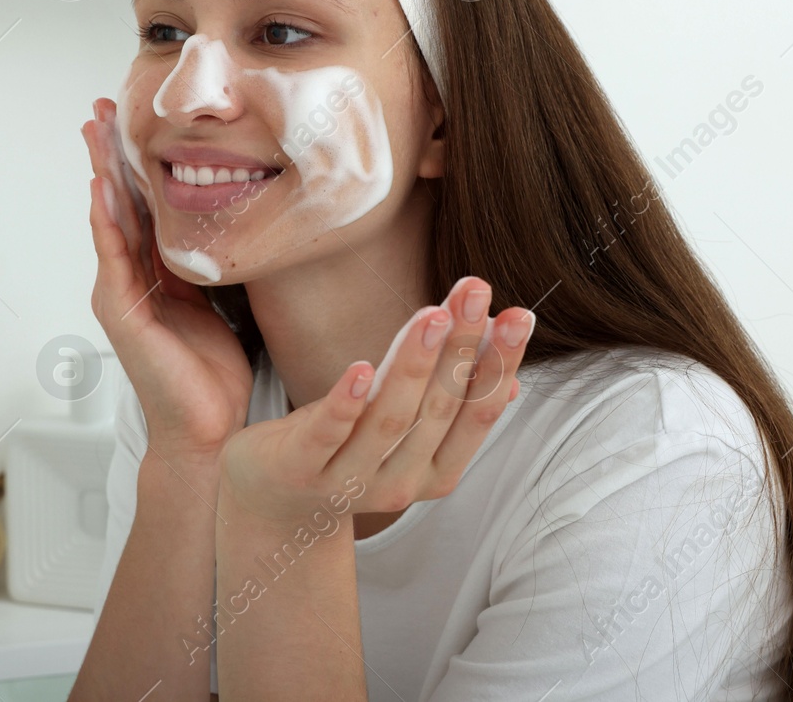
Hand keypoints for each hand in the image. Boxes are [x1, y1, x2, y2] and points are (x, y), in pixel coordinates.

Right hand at [83, 97, 253, 463]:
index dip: (134, 164)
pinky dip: (106, 222)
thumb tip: (234, 221)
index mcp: (155, 274)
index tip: (130, 122)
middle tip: (100, 110)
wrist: (208, 430)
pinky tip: (102, 191)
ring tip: (94, 133)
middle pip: (117, 204)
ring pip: (109, 221)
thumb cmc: (212, 374)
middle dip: (109, 156)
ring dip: (101, 174)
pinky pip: (113, 258)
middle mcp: (131, 280)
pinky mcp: (123, 314)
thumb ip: (211, 264)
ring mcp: (121, 295)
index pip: (140, 207)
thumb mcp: (219, 302)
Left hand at [218, 276, 533, 526]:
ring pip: (390, 419)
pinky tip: (362, 367)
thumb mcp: (406, 432)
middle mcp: (400, 484)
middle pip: (438, 408)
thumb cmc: (347, 448)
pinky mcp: (301, 469)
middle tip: (477, 290)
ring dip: (414, 363)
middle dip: (462, 346)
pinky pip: (328, 434)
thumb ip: (452, 408)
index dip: (500, 365)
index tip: (519, 315)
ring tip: (433, 314)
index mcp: (435, 472)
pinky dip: (347, 401)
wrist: (273, 501)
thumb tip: (512, 382)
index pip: (477, 414)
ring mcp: (350, 480)